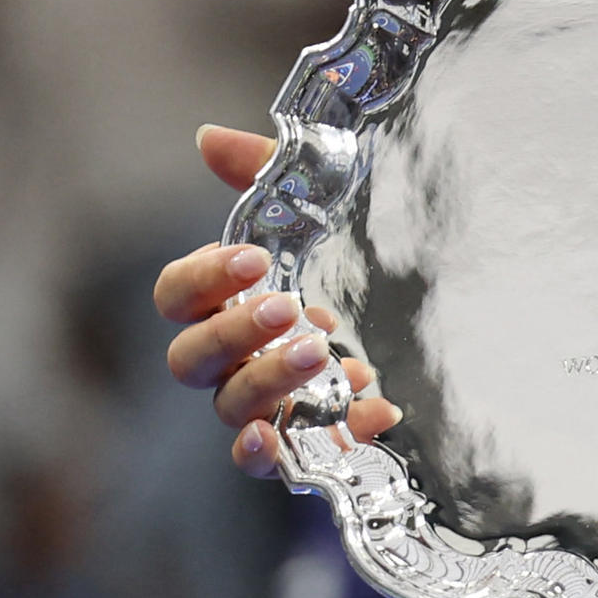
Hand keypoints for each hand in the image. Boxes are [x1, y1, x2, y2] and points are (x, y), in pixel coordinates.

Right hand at [155, 125, 403, 475]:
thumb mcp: (321, 206)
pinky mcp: (299, 440)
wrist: (420, 319)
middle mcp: (228, 357)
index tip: (254, 257)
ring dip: (268, 384)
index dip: (203, 278)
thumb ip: (266, 176)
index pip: (177, 296)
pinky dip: (292, 446)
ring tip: (324, 356)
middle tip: (290, 308)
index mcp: (224, 301)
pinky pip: (271, 459)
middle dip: (233, 335)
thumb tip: (208, 138)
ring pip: (228, 408)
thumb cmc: (349, 261)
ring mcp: (259, 402)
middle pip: (189, 360)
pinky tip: (357, 417)